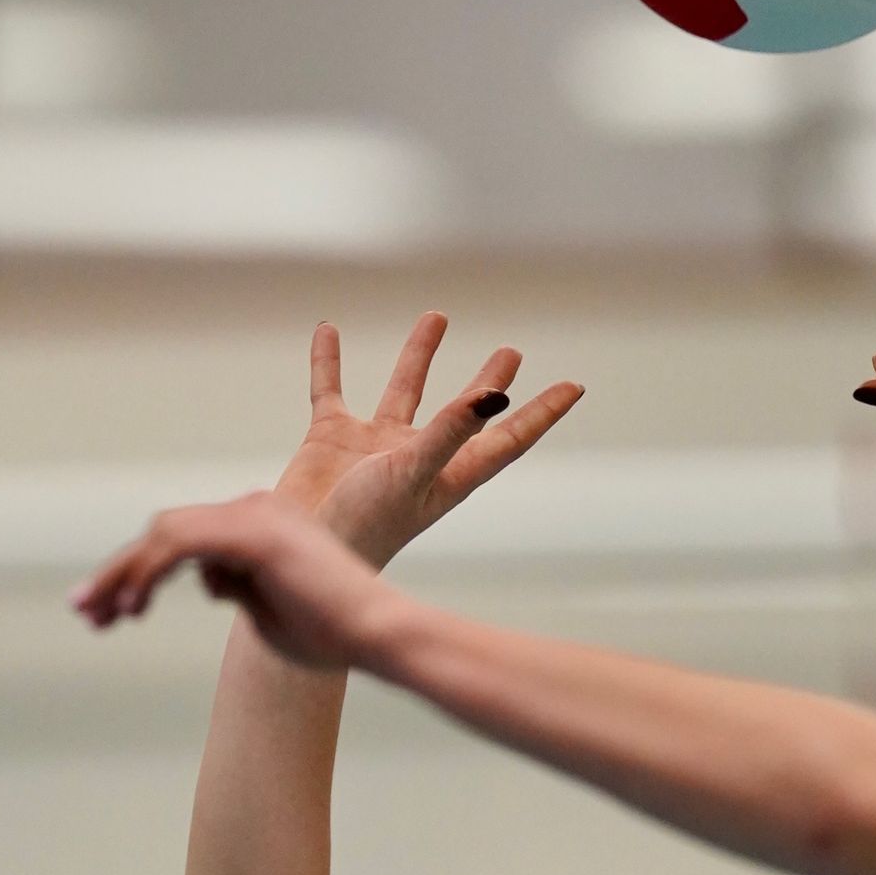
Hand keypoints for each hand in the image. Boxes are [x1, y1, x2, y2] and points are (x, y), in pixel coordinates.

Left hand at [73, 493, 396, 670]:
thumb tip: (204, 579)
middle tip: (82, 612)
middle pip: (163, 532)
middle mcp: (253, 509)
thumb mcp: (267, 609)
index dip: (135, 574)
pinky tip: (132, 606)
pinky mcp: (252, 534)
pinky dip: (148, 573)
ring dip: (122, 575)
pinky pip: (181, 546)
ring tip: (96, 614)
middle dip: (117, 574)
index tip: (104, 615)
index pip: (180, 540)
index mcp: (258, 522)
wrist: (377, 634)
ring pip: (163, 536)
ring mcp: (253, 517)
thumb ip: (234, 586)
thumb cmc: (333, 633)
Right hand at [277, 313, 582, 567]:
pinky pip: (330, 390)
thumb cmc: (365, 527)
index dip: (541, 413)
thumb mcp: (413, 473)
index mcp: (450, 475)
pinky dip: (329, 362)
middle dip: (487, 384)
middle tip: (510, 353)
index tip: (575, 387)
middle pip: (463, 414)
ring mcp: (374, 448)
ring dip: (419, 356)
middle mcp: (418, 458)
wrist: (301, 557)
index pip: (508, 439)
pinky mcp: (331, 440)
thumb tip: (495, 397)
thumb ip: (451, 432)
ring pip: (403, 392)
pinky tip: (329, 329)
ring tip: (437, 317)